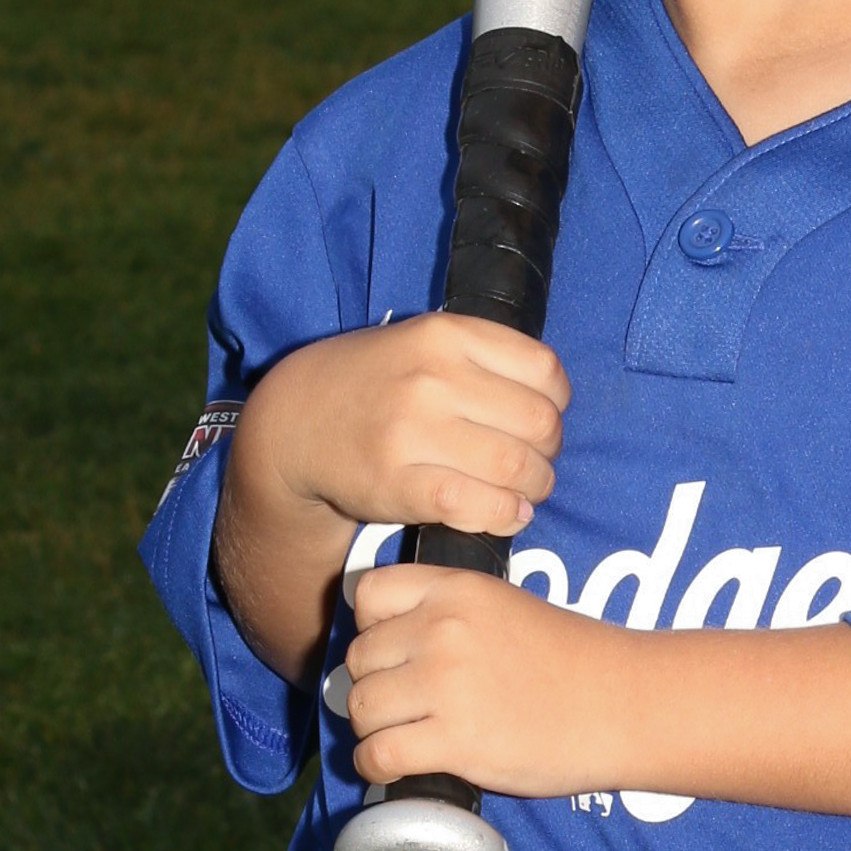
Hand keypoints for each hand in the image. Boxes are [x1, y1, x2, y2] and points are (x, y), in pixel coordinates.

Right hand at [244, 313, 567, 539]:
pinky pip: (475, 504)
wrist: (293, 422)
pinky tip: (505, 515)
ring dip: (535, 489)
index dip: (557, 404)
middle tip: (535, 465)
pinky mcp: (396, 482)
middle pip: (539, 424)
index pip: (544, 371)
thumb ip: (484, 357)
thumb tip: (553, 403)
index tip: (543, 420)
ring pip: (515, 468)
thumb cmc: (373, 381)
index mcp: (446, 334)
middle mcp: (432, 377)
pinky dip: (503, 516)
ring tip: (524, 494)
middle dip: (549, 453)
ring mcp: (412, 430)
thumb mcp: (422, 341)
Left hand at [344, 562, 610, 796]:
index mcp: (457, 590)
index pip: (368, 593)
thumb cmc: (573, 661)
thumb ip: (451, 614)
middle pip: (358, 658)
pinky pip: (377, 755)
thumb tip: (392, 646)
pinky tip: (396, 766)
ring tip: (403, 736)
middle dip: (373, 685)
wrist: (624, 703)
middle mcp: (443, 630)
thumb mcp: (507, 606)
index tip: (392, 651)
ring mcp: (446, 685)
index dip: (370, 626)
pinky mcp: (454, 740)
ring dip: (373, 729)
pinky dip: (376, 766)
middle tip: (403, 705)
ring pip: (360, 707)